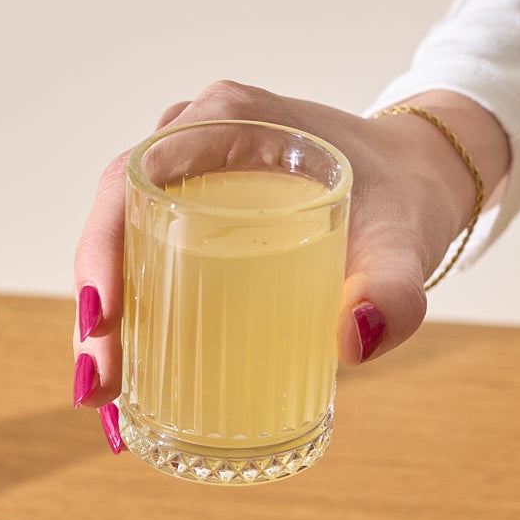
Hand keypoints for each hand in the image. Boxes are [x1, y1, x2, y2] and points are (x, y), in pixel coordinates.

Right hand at [71, 80, 509, 432]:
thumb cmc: (409, 198)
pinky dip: (130, 320)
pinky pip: (145, 260)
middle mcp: (194, 141)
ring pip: (120, 246)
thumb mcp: (407, 239)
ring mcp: (191, 178)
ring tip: (104, 399)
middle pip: (112, 220)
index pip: (133, 177)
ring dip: (102, 323)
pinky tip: (127, 385)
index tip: (102, 316)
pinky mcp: (198, 216)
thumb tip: (357, 341)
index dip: (101, 246)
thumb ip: (395, 286)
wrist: (424, 181)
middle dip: (94, 309)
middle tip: (98, 387)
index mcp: (228, 120)